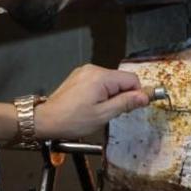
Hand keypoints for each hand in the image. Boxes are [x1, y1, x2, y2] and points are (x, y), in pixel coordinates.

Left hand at [34, 64, 149, 138]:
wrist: (45, 120)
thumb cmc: (71, 120)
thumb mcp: (103, 115)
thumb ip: (126, 103)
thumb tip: (145, 96)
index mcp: (101, 77)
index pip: (132, 79)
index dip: (137, 93)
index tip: (135, 107)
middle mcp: (93, 69)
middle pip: (121, 79)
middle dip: (123, 95)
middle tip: (114, 112)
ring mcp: (85, 71)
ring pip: (111, 81)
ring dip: (112, 95)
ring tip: (101, 110)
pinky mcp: (79, 76)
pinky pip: (100, 81)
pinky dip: (102, 92)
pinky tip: (93, 105)